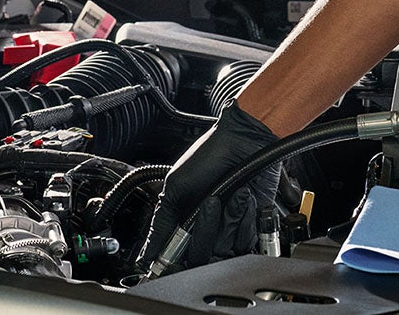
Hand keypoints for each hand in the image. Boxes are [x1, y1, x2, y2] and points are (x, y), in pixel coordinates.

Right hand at [138, 100, 279, 269]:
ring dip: (230, 219)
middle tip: (210, 201)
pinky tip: (247, 197)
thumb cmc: (208, 155)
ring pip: (226, 249)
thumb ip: (162, 223)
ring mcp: (230, 228)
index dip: (178, 258)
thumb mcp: (176, 186)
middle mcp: (207, 229)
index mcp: (185, 222)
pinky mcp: (253, 225)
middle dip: (206, 228)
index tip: (179, 252)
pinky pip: (248, 240)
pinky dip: (247, 218)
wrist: (243, 140)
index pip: (179, 256)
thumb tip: (145, 255)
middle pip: (203, 256)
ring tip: (234, 192)